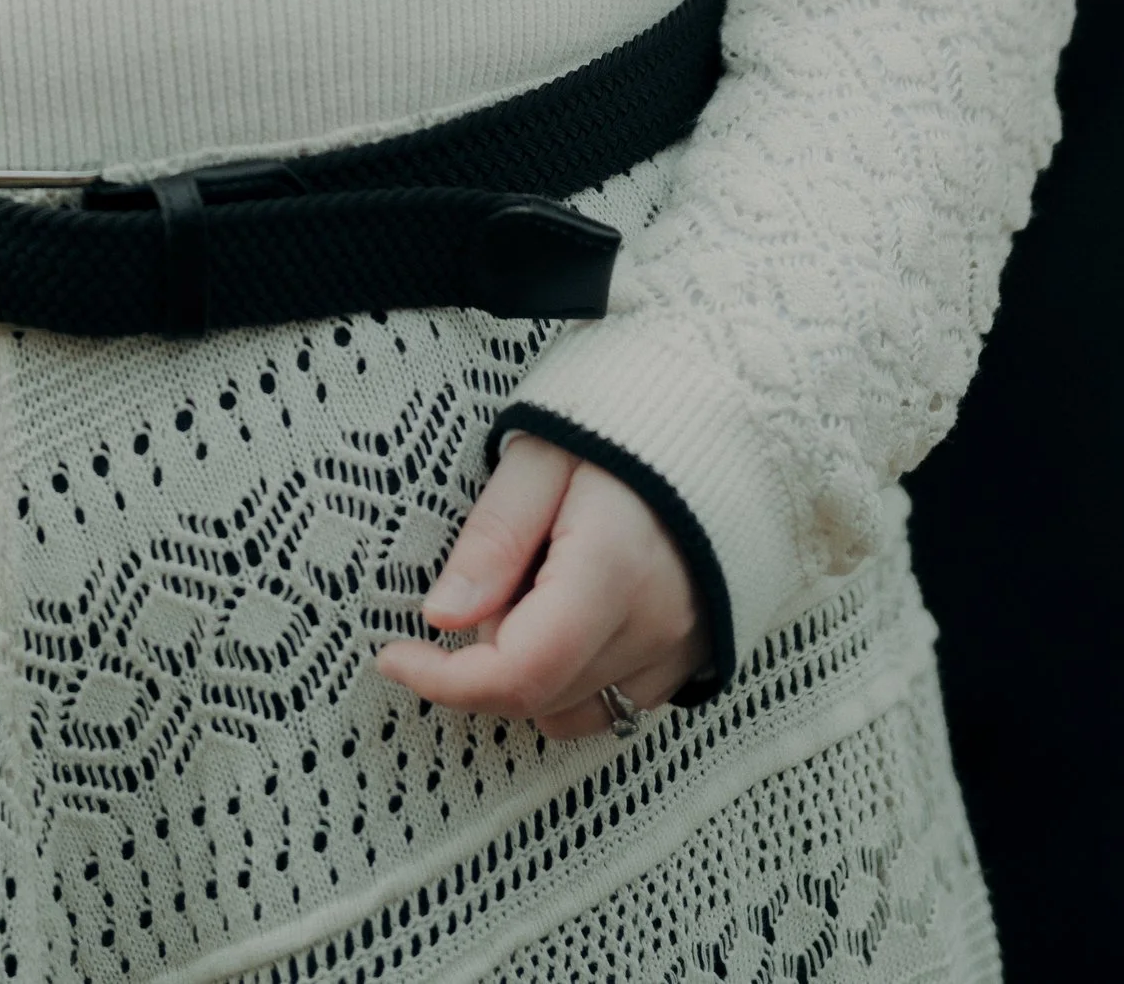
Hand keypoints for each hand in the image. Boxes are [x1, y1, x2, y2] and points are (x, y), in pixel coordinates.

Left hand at [377, 437, 707, 736]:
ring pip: (573, 710)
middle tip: (494, 569)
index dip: (442, 680)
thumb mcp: (542, 454)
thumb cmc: (628, 418)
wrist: (730, 412)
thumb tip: (441, 616)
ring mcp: (682, 649)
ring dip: (531, 669)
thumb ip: (493, 537)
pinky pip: (616, 702)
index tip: (393, 653)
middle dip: (485, 654)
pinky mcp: (694, 656)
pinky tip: (570, 609)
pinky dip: (575, 676)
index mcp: (612, 569)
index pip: (518, 671)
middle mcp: (656, 626)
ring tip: (537, 583)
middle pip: (538, 694)